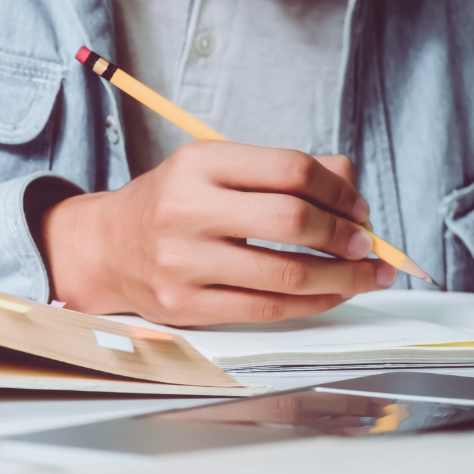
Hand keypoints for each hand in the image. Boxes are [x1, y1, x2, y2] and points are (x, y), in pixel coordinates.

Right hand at [41, 140, 394, 324]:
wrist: (107, 248)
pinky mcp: (185, 306)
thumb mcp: (216, 169)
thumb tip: (350, 186)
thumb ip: (281, 172)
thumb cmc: (173, 204)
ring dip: (341, 277)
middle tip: (366, 244)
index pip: (289, 170)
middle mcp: (186, 210)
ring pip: (287, 274)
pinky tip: (332, 295)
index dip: (338, 190)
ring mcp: (183, 263)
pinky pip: (268, 310)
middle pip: (291, 221)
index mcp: (198, 164)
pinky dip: (313, 304)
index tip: (359, 208)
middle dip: (344, 235)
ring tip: (365, 275)